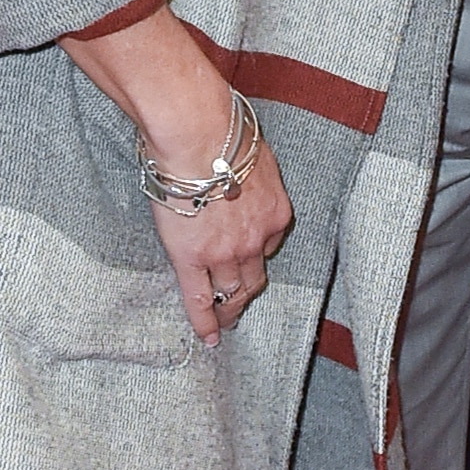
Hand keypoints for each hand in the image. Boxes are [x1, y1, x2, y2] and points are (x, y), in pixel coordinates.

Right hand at [57, 7, 293, 349]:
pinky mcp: (194, 259)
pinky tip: (209, 340)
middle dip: (249, 288)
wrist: (198, 134)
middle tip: (241, 301)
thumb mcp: (250, 148)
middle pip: (256, 273)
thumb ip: (246, 166)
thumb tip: (233, 157)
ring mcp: (226, 252)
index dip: (257, 248)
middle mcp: (258, 237)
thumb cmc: (219, 129)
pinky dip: (206, 323)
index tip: (247, 254)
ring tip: (226, 321)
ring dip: (231, 308)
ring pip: (232, 290)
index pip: (269, 240)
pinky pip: (201, 300)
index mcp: (275, 210)